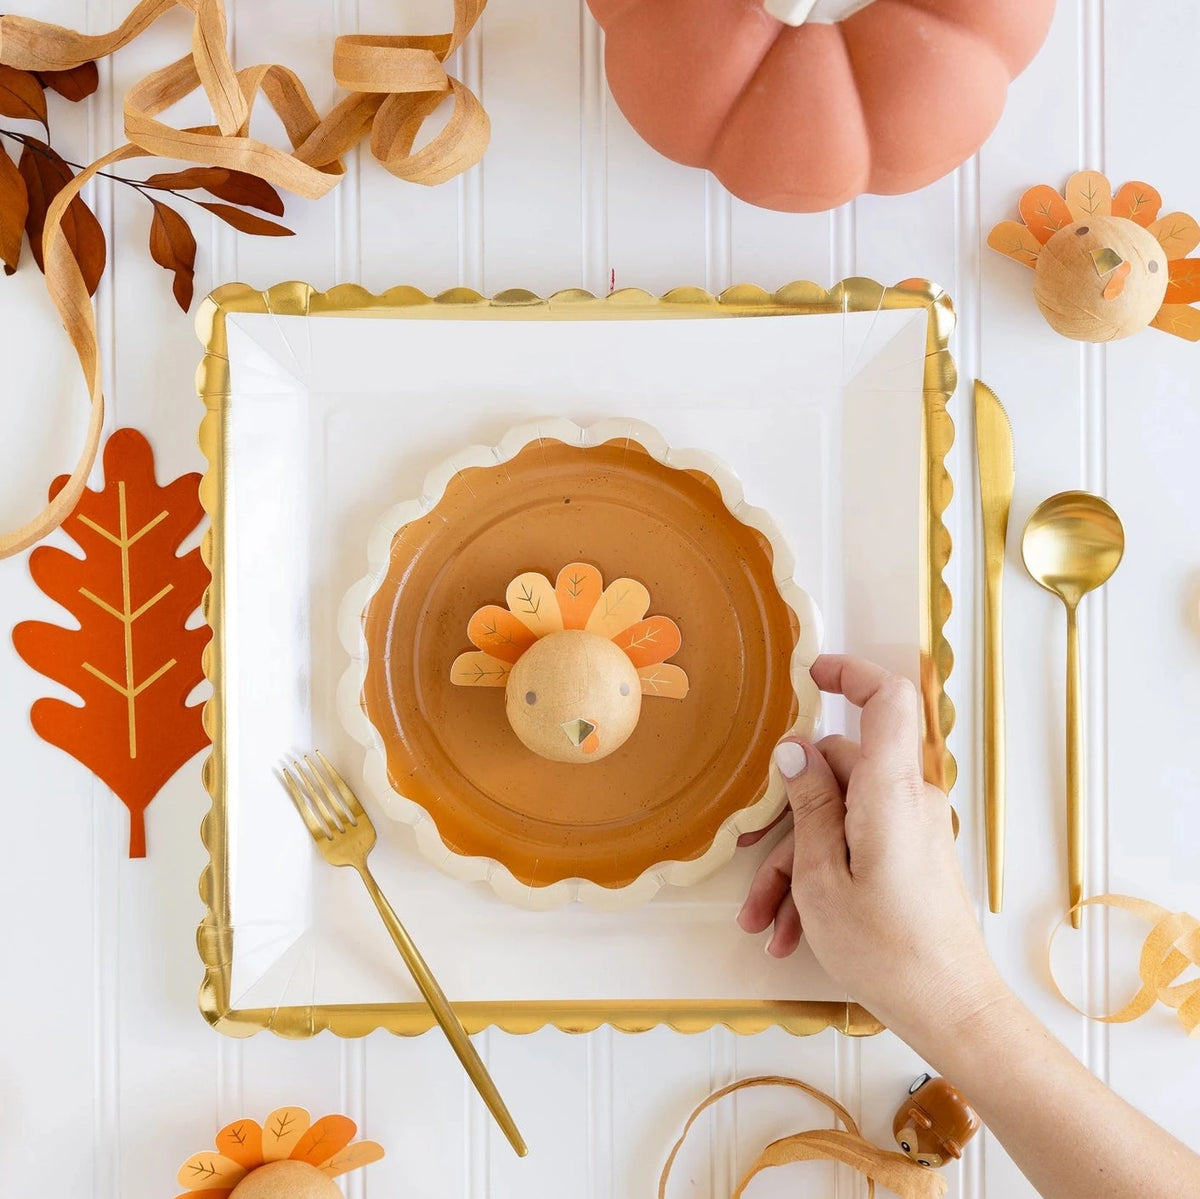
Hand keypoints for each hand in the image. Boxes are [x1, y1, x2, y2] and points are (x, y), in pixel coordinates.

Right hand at [736, 654, 1008, 1045]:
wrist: (952, 1011)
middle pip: (839, 771)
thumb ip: (808, 805)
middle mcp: (908, 799)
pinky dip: (822, 876)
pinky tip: (791, 928)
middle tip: (747, 859)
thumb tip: (794, 751)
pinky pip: (858, 843)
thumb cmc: (887, 950)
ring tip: (764, 920)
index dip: (850, 673)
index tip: (809, 675)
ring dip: (795, 863)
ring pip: (840, 816)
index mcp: (890, 791)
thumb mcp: (822, 876)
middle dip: (785, 815)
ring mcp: (913, 828)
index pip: (887, 699)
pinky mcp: (913, 855)